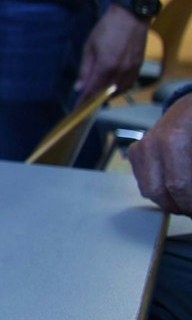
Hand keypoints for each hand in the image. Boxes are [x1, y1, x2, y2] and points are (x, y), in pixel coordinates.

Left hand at [76, 5, 147, 97]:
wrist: (131, 15)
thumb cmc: (107, 28)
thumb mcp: (89, 47)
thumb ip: (85, 69)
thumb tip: (79, 87)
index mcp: (106, 66)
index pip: (93, 91)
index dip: (84, 101)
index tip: (77, 109)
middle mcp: (121, 71)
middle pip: (106, 93)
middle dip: (94, 100)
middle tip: (85, 103)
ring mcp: (132, 69)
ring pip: (119, 91)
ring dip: (107, 96)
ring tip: (96, 96)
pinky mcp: (139, 66)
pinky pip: (129, 84)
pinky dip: (119, 89)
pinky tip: (112, 88)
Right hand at [131, 92, 191, 214]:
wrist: (189, 109)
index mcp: (172, 141)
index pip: (178, 186)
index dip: (189, 203)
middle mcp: (149, 145)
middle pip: (157, 191)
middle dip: (177, 206)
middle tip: (190, 210)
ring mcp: (138, 148)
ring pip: (148, 190)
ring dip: (168, 200)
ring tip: (184, 199)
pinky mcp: (133, 152)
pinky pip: (144, 181)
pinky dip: (160, 188)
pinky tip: (174, 187)